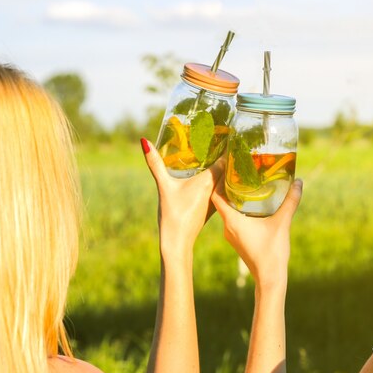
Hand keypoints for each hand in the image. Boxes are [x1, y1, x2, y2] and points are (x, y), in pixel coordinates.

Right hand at [141, 138, 224, 261]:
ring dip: (224, 165)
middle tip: (224, 136)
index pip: (225, 158)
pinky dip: (219, 177)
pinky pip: (220, 186)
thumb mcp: (163, 186)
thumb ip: (155, 163)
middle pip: (227, 166)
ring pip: (225, 177)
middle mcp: (216, 189)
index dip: (228, 144)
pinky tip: (212, 171)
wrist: (178, 242)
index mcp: (209, 181)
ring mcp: (216, 198)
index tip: (228, 131)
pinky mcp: (212, 205)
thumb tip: (144, 141)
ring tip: (220, 150)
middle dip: (227, 152)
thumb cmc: (172, 214)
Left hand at [211, 178, 302, 289]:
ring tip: (245, 185)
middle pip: (221, 201)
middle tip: (239, 172)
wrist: (270, 278)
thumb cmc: (272, 252)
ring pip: (227, 211)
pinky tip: (251, 204)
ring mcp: (231, 235)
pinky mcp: (237, 240)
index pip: (216, 196)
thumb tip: (299, 182)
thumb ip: (290, 201)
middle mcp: (227, 227)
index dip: (219, 181)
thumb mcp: (282, 223)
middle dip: (228, 187)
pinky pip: (233, 220)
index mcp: (232, 221)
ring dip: (234, 199)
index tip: (227, 169)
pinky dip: (239, 210)